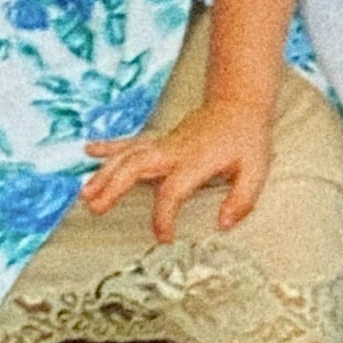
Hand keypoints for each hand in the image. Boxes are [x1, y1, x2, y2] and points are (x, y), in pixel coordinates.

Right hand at [83, 98, 272, 242]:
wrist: (239, 104)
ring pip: (128, 155)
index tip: (163, 238)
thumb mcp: (257, 170)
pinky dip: (109, 146)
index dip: (165, 216)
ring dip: (105, 172)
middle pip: (137, 166)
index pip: (172, 191)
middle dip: (114, 186)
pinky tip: (88, 150)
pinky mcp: (160, 139)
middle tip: (96, 208)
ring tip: (85, 193)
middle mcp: (174, 150)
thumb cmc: (247, 139)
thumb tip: (222, 225)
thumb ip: (242, 200)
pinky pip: (131, 142)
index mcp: (196, 160)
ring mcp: (164, 142)